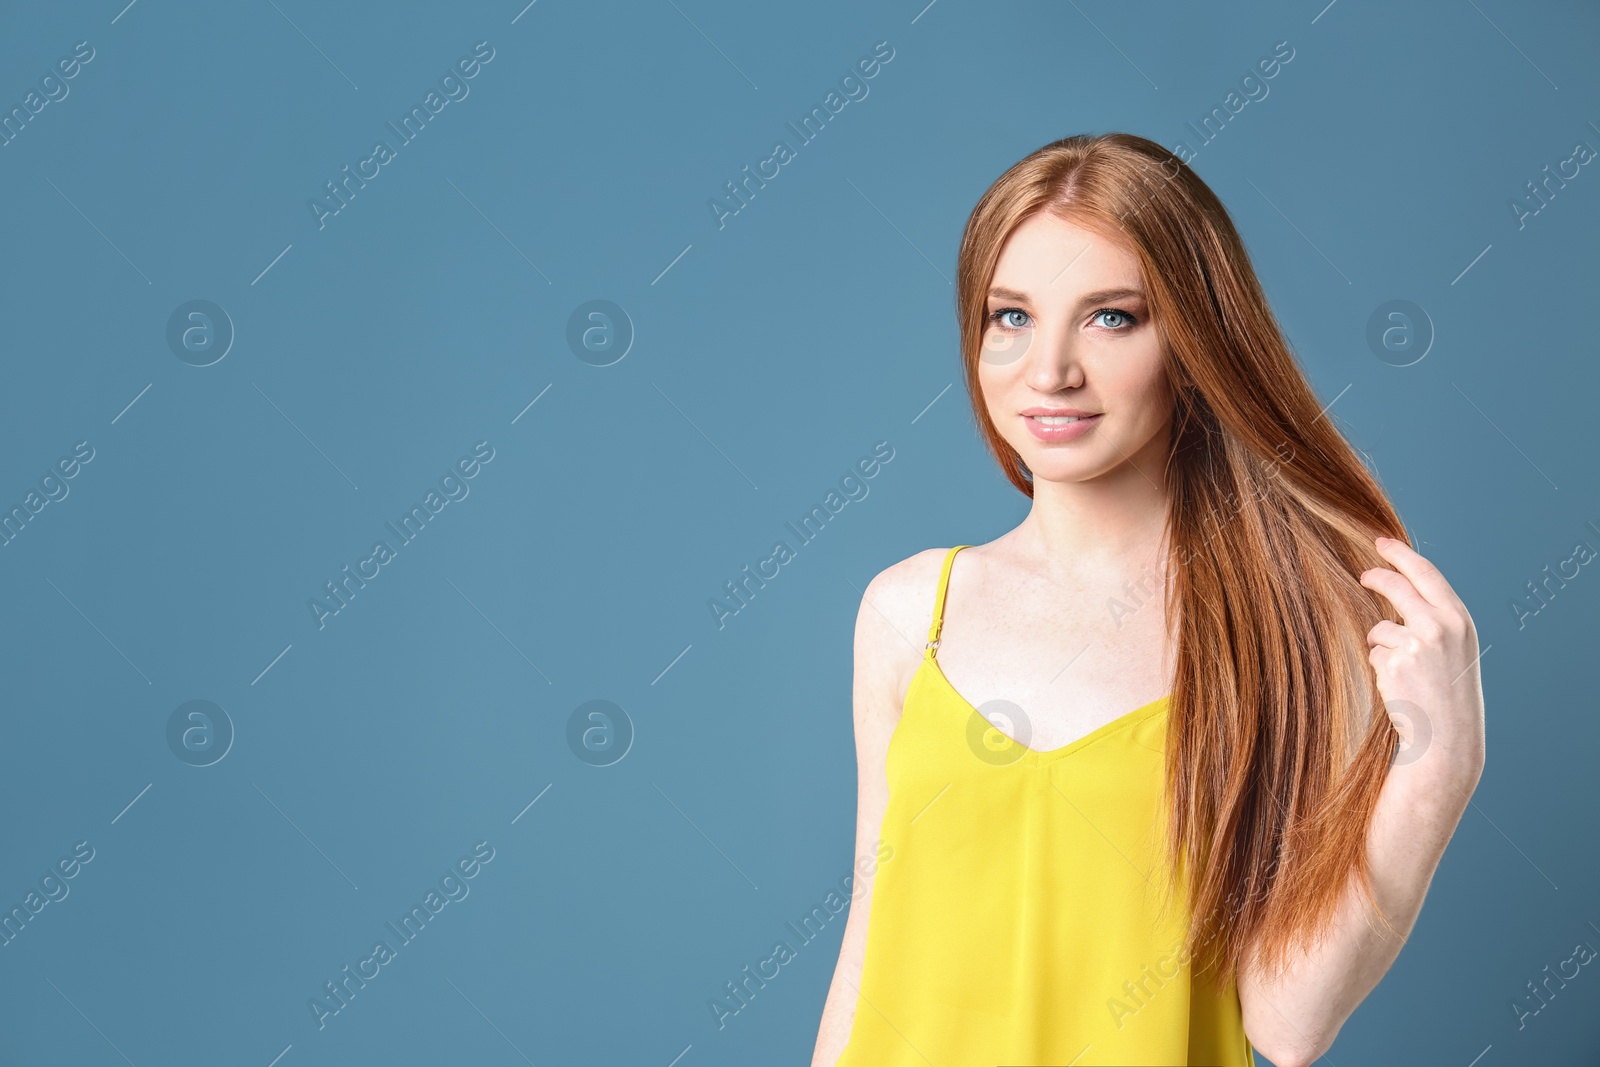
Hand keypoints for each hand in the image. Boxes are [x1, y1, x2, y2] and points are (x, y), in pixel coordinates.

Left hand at [1358, 536, 1485, 782]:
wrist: (1448, 736)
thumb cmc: (1450, 690)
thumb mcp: (1455, 647)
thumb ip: (1434, 617)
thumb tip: (1399, 586)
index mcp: (1459, 619)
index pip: (1426, 573)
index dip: (1401, 554)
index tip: (1382, 542)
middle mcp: (1439, 626)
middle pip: (1396, 587)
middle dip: (1377, 576)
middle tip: (1364, 575)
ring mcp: (1415, 644)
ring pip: (1380, 628)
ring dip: (1383, 644)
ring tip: (1405, 672)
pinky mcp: (1393, 663)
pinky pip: (1374, 653)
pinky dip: (1381, 666)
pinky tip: (1399, 685)